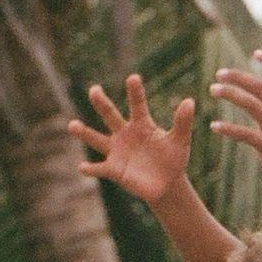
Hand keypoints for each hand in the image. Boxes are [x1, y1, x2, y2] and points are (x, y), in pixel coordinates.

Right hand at [67, 75, 194, 204]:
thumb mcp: (180, 141)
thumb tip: (190, 101)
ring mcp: (117, 151)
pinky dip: (90, 169)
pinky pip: (99, 168)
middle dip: (101, 103)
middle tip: (94, 90)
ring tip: (72, 125)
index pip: (137, 104)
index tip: (133, 77)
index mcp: (141, 124)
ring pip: (97, 139)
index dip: (135, 92)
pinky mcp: (114, 170)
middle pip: (110, 115)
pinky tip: (82, 167)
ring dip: (84, 133)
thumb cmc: (173, 159)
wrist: (166, 183)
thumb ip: (182, 122)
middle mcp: (125, 133)